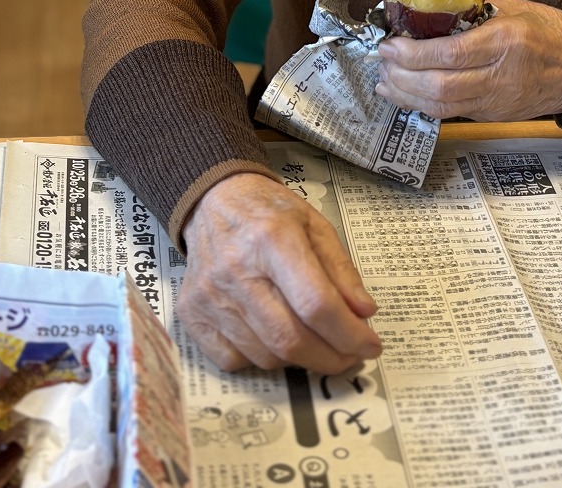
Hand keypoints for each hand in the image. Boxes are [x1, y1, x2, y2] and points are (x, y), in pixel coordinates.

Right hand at [177, 173, 381, 373]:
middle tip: (350, 356)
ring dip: (301, 360)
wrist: (213, 201)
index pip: (315, 303)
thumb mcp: (315, 224)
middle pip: (290, 338)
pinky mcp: (191, 314)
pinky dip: (263, 359)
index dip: (348, 333)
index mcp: (273, 238)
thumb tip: (364, 313)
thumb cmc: (269, 212)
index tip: (370, 345)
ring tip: (318, 343)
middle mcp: (237, 270)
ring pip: (265, 356)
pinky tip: (276, 339)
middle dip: (331, 358)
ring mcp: (210, 296)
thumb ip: (341, 270)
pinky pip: (234, 360)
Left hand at [375, 0, 561, 120]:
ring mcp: (496, 100)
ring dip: (406, 95)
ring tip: (385, 81)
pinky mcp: (493, 115)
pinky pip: (451, 113)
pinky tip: (406, 94)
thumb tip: (428, 5)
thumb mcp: (512, 7)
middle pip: (440, 87)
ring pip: (441, 107)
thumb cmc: (548, 30)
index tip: (389, 44)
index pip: (450, 53)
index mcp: (505, 41)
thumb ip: (471, 9)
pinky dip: (422, 105)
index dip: (413, 53)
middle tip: (381, 61)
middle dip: (402, 76)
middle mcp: (500, 75)